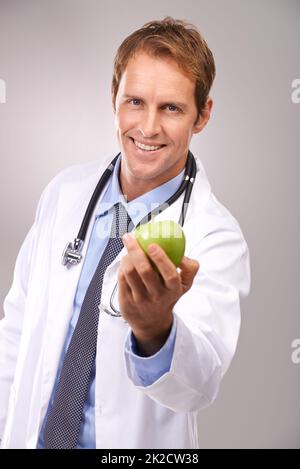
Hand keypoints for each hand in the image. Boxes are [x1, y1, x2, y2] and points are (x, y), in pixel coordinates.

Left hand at [118, 233, 199, 355]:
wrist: (152, 322)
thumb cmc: (168, 296)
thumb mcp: (184, 285)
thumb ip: (190, 269)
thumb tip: (183, 254)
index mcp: (173, 290)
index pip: (169, 274)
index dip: (161, 259)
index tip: (152, 245)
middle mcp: (157, 296)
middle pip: (145, 271)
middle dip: (136, 251)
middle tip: (131, 237)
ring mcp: (140, 300)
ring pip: (130, 273)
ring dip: (127, 256)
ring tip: (128, 247)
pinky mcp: (126, 301)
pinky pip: (122, 278)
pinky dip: (122, 266)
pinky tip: (125, 260)